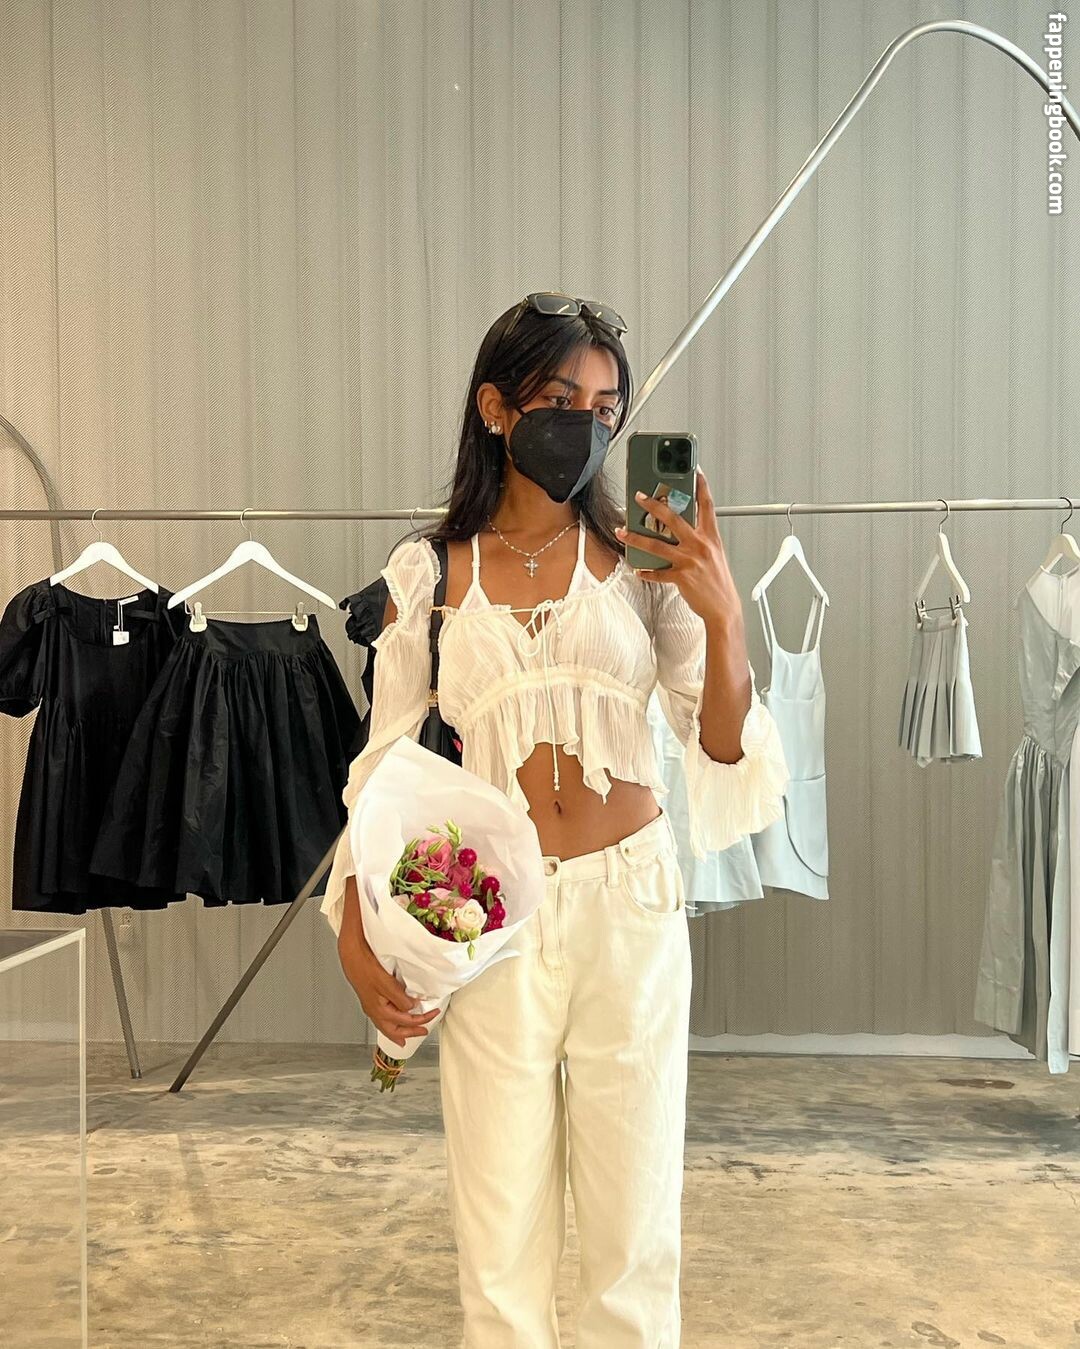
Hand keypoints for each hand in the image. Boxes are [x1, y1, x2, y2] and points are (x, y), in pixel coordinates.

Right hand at [337, 877, 440, 1047]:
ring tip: (424, 1029)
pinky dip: (395, 1031)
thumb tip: (364, 876)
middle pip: (387, 1010)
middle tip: (429, 1016)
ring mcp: (368, 997)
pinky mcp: (371, 1001)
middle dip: (409, 1018)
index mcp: (366, 968)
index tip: (419, 1001)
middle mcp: (367, 986)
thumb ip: (363, 896)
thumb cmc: (358, 931)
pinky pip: (382, 1021)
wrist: (345, 945)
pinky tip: (408, 1036)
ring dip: (405, 1028)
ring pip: (385, 1021)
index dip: (403, 998)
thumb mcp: (360, 914)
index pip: (385, 989)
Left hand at [615, 468, 741, 626]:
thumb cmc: (718, 582)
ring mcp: (690, 561)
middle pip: (673, 518)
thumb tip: (678, 529)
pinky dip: (646, 572)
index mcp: (711, 537)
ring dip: (636, 537)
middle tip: (639, 497)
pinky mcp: (681, 577)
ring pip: (657, 545)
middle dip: (654, 505)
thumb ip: (699, 539)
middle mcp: (700, 546)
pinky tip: (637, 569)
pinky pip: (657, 573)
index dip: (701, 486)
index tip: (694, 470)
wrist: (724, 608)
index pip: (707, 505)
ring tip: (622, 531)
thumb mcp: (714, 554)